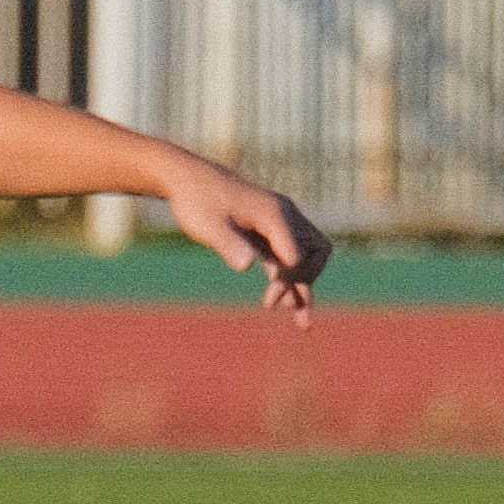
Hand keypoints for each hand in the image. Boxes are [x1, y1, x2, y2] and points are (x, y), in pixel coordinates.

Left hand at [157, 166, 329, 322]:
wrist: (187, 179)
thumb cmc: (196, 201)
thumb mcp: (207, 226)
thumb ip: (228, 244)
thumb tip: (247, 266)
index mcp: (274, 215)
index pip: (298, 257)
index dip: (288, 283)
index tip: (267, 302)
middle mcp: (284, 215)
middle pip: (315, 252)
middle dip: (305, 281)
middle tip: (282, 305)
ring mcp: (278, 220)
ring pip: (306, 254)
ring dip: (304, 284)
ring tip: (303, 323)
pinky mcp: (268, 227)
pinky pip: (289, 253)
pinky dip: (289, 276)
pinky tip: (285, 302)